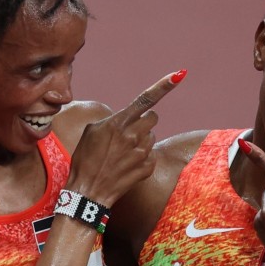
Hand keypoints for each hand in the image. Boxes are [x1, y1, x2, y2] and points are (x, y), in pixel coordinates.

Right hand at [67, 70, 184, 206]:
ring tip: (123, 153)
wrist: (88, 191)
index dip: (163, 86)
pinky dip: (142, 159)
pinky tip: (128, 165)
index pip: (145, 99)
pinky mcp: (147, 167)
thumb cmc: (85, 160)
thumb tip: (126, 118)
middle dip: (144, 122)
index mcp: (118, 123)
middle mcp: (133, 135)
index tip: (179, 75)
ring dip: (142, 141)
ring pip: (152, 137)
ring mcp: (141, 153)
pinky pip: (151, 155)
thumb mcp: (91, 132)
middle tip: (131, 131)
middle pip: (153, 118)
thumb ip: (113, 121)